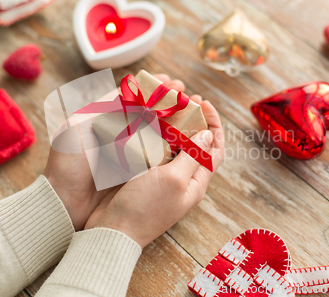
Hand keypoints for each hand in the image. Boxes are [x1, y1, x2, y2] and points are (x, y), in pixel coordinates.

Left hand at [44, 74, 186, 230]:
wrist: (64, 202)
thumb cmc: (68, 163)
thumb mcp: (77, 127)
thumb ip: (100, 107)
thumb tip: (127, 88)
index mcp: (104, 120)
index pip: (134, 97)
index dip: (154, 88)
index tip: (172, 83)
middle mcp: (119, 134)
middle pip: (150, 113)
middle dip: (171, 103)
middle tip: (190, 97)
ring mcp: (128, 154)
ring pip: (157, 133)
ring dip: (176, 122)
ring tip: (194, 113)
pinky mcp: (134, 173)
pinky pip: (156, 156)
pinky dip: (171, 146)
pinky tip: (186, 140)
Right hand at [85, 96, 223, 246]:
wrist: (114, 230)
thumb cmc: (146, 207)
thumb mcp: (174, 179)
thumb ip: (193, 156)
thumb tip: (208, 133)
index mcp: (195, 182)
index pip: (215, 149)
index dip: (214, 124)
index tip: (204, 103)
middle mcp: (181, 178)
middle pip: (195, 144)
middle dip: (193, 119)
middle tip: (184, 99)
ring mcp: (161, 177)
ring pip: (173, 145)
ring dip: (173, 124)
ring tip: (166, 104)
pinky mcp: (143, 175)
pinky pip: (154, 150)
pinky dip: (154, 133)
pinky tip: (146, 121)